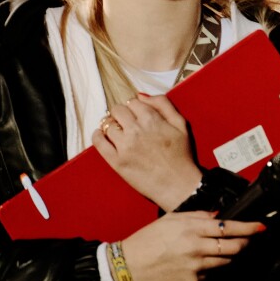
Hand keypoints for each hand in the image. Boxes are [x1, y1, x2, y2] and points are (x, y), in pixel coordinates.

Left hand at [92, 93, 201, 210]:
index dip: (134, 107)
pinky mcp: (117, 162)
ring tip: (117, 131)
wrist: (178, 185)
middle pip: (117, 111)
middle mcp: (135, 130)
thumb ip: (163, 104)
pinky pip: (99, 143)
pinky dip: (97, 136)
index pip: (132, 102)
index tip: (136, 114)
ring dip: (111, 125)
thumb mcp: (180, 124)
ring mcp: (124, 146)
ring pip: (107, 125)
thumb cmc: (182, 155)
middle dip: (121, 114)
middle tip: (126, 122)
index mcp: (151, 119)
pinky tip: (101, 136)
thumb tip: (140, 95)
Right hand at [121, 211, 264, 280]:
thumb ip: (197, 216)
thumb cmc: (148, 240)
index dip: (248, 228)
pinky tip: (198, 264)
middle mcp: (197, 248)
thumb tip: (218, 216)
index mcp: (192, 229)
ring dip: (229, 256)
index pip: (229, 227)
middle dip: (245, 243)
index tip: (261, 227)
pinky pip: (209, 275)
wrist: (128, 268)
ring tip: (222, 250)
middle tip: (250, 239)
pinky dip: (210, 269)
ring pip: (225, 262)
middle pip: (234, 247)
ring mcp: (196, 268)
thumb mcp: (171, 219)